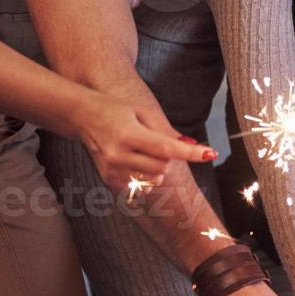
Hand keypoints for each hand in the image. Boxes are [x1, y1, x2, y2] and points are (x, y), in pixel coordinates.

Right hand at [76, 95, 215, 188]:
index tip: (210, 154)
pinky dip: (145, 174)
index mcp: (128, 134)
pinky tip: (133, 159)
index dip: (190, 153)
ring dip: (158, 166)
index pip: (165, 149)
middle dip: (168, 156)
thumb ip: (166, 130)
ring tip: (142, 149)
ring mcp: (111, 170)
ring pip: (153, 178)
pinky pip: (141, 185)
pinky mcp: (109, 180)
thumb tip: (190, 145)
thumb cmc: (117, 110)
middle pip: (162, 166)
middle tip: (154, 141)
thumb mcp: (142, 111)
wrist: (83, 117)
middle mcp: (118, 155)